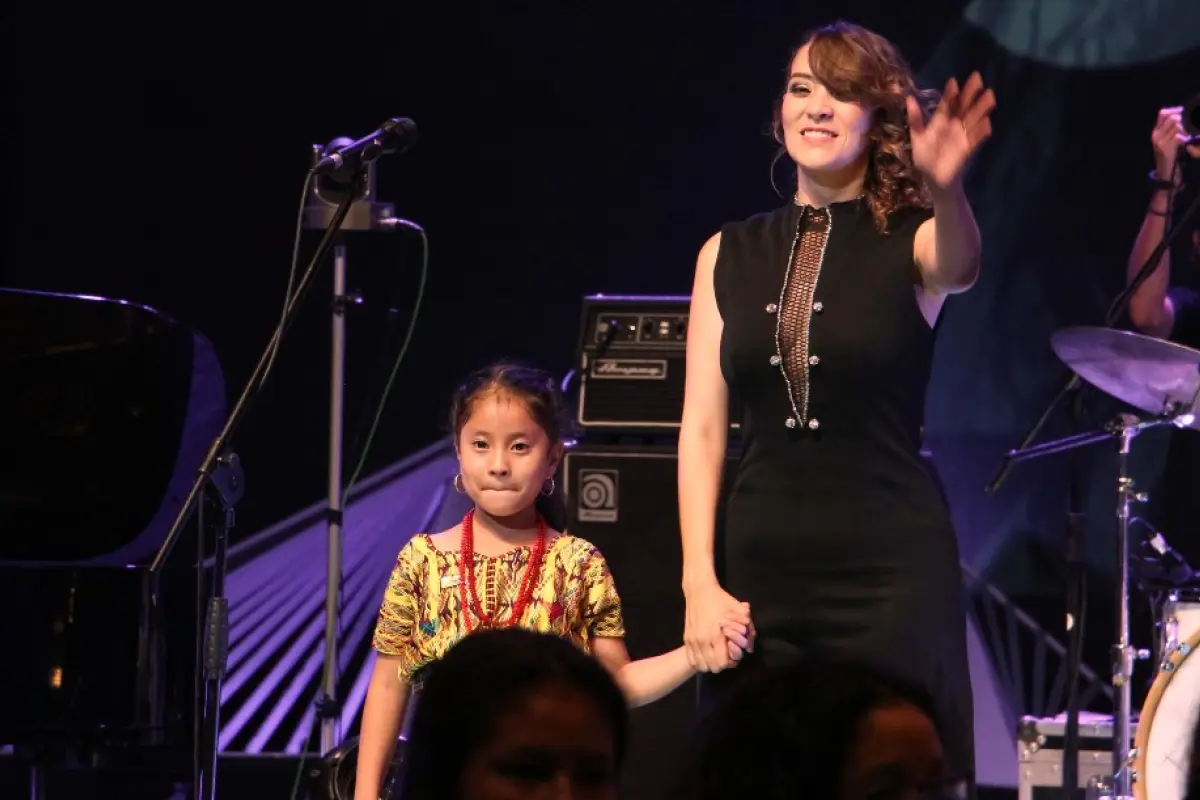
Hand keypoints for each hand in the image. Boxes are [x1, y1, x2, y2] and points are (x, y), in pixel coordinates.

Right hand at [683, 580, 751, 672]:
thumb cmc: (721, 600)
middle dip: (721, 664)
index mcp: (715, 635)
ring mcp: (692, 640)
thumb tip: (750, 649)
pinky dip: (699, 660)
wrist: (699, 591)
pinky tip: (705, 654)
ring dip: (710, 664)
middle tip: (725, 655)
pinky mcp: (686, 638)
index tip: (733, 655)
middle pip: (712, 667)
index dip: (730, 662)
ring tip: (715, 655)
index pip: (722, 662)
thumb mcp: (739, 611)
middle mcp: (701, 641)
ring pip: (701, 665)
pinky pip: (692, 659)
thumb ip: (748, 629)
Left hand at [907, 72, 995, 190]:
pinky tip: (987, 123)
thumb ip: (915, 118)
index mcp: (941, 121)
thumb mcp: (917, 136)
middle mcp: (954, 125)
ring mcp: (962, 136)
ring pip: (973, 119)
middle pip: (964, 107)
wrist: (932, 178)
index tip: (953, 81)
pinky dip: (981, 132)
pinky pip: (975, 139)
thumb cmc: (924, 157)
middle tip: (977, 77)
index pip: (947, 104)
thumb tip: (909, 98)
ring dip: (981, 108)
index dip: (950, 93)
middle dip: (970, 93)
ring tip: (989, 94)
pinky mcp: (967, 149)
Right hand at [1151, 106, 1199, 181]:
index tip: (1183, 111)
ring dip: (1185, 129)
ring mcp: (1160, 141)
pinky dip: (1184, 137)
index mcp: (1155, 131)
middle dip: (1182, 120)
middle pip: (1171, 118)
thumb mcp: (1167, 140)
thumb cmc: (1169, 155)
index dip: (1174, 110)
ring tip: (1186, 136)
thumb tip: (1180, 116)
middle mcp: (1156, 135)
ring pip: (1176, 126)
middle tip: (1187, 128)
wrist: (1165, 172)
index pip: (1162, 113)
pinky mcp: (1166, 148)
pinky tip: (1185, 141)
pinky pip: (1178, 135)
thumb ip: (1170, 128)